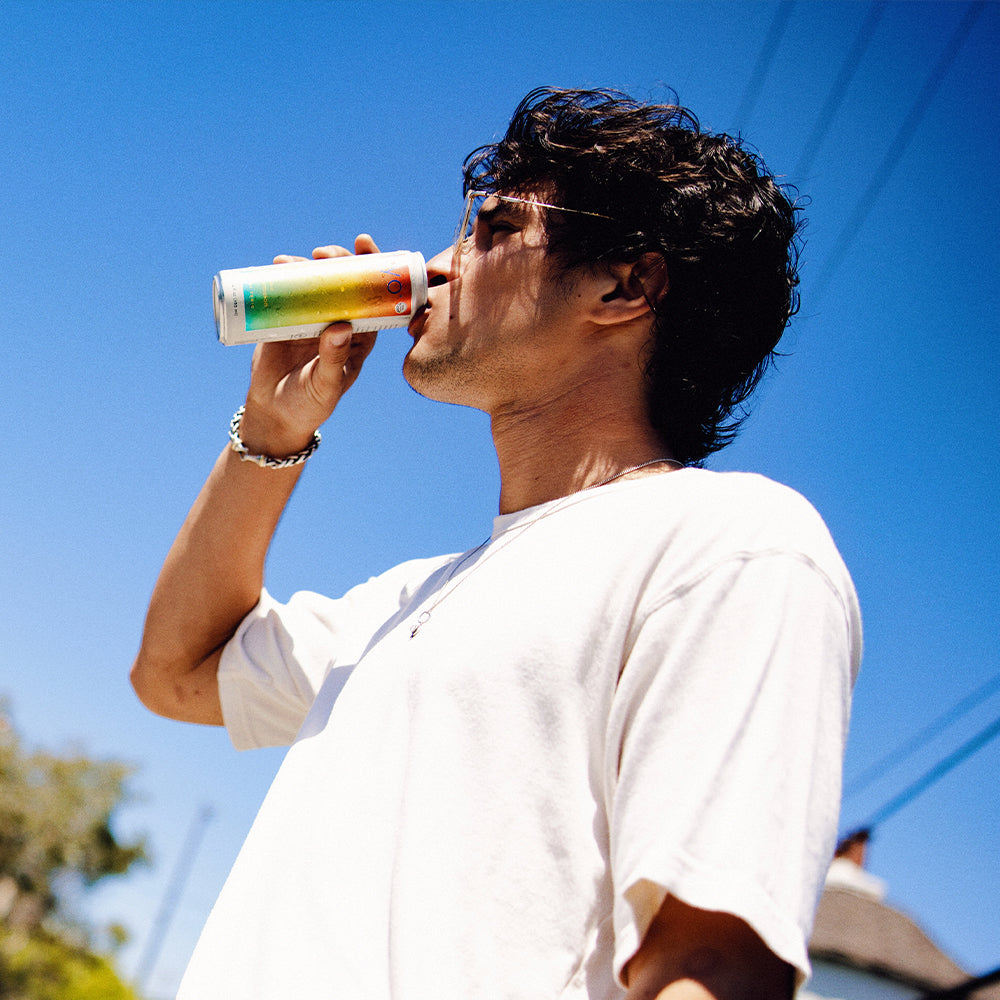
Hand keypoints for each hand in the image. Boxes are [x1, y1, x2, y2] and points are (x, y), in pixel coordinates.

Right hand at [239, 235, 380, 456]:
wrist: (274, 414)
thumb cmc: (310, 405)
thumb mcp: (326, 385)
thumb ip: (334, 359)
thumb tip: (342, 326)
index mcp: (360, 336)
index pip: (373, 298)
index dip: (374, 269)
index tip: (364, 245)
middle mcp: (338, 322)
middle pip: (344, 283)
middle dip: (338, 261)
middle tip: (324, 254)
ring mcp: (311, 319)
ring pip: (315, 283)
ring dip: (307, 266)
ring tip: (292, 261)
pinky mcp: (285, 320)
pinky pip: (286, 293)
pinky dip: (281, 277)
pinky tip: (276, 266)